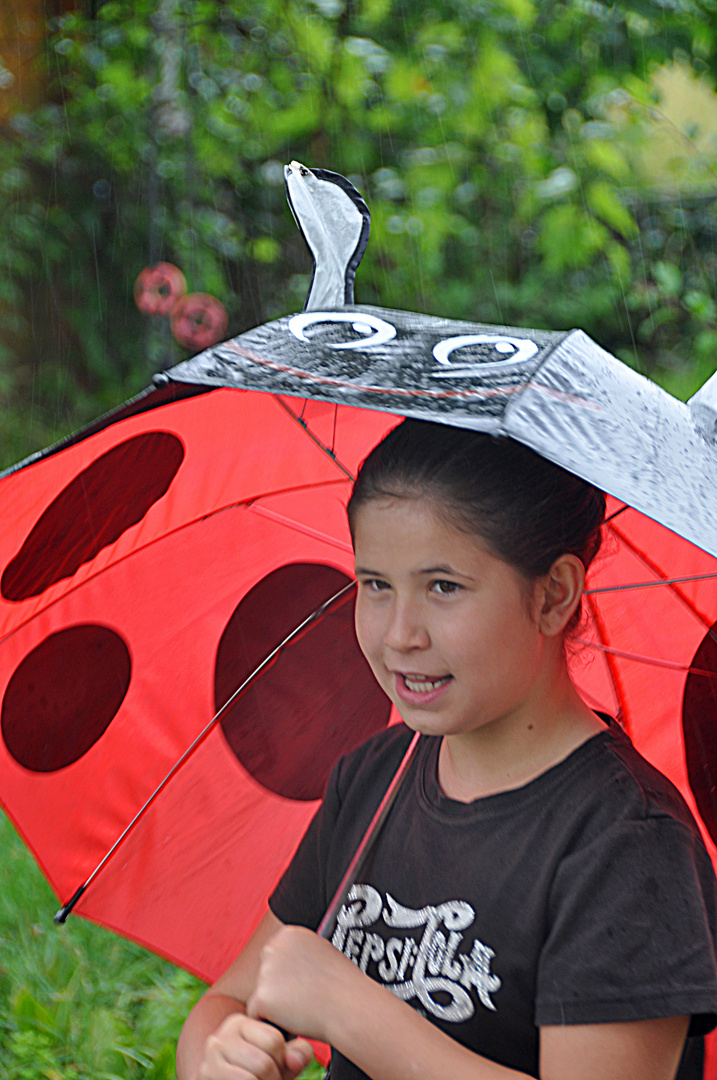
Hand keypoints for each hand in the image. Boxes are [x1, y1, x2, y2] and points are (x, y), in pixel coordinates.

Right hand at [198, 1012, 312, 1079]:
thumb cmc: (257, 1074)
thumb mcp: (279, 1061)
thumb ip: (296, 1055)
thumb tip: (295, 1061)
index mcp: (238, 1023)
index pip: (274, 1040)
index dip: (283, 1061)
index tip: (279, 1068)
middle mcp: (219, 1037)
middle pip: (263, 1064)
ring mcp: (209, 1061)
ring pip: (252, 1078)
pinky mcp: (204, 1077)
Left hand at [247, 925, 358, 1043]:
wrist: (351, 1007)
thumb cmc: (344, 986)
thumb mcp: (322, 952)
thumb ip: (301, 954)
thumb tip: (290, 961)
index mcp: (289, 934)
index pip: (275, 957)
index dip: (290, 976)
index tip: (305, 984)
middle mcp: (274, 948)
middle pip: (265, 975)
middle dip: (279, 990)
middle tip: (304, 1000)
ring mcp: (266, 972)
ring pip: (262, 996)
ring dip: (277, 1007)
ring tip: (304, 1010)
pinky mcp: (261, 997)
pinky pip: (258, 1015)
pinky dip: (274, 1022)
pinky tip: (296, 1021)